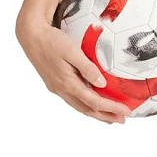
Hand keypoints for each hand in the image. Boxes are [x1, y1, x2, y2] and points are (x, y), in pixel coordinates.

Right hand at [16, 18, 131, 123]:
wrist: (31, 36)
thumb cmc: (52, 41)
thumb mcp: (72, 51)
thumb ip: (87, 68)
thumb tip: (102, 84)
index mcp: (67, 83)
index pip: (93, 101)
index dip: (110, 108)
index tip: (125, 111)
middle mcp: (61, 89)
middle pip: (87, 109)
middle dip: (105, 116)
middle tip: (121, 120)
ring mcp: (57, 88)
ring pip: (79, 106)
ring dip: (95, 113)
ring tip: (109, 116)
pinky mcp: (54, 84)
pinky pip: (73, 99)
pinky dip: (85, 104)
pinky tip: (91, 102)